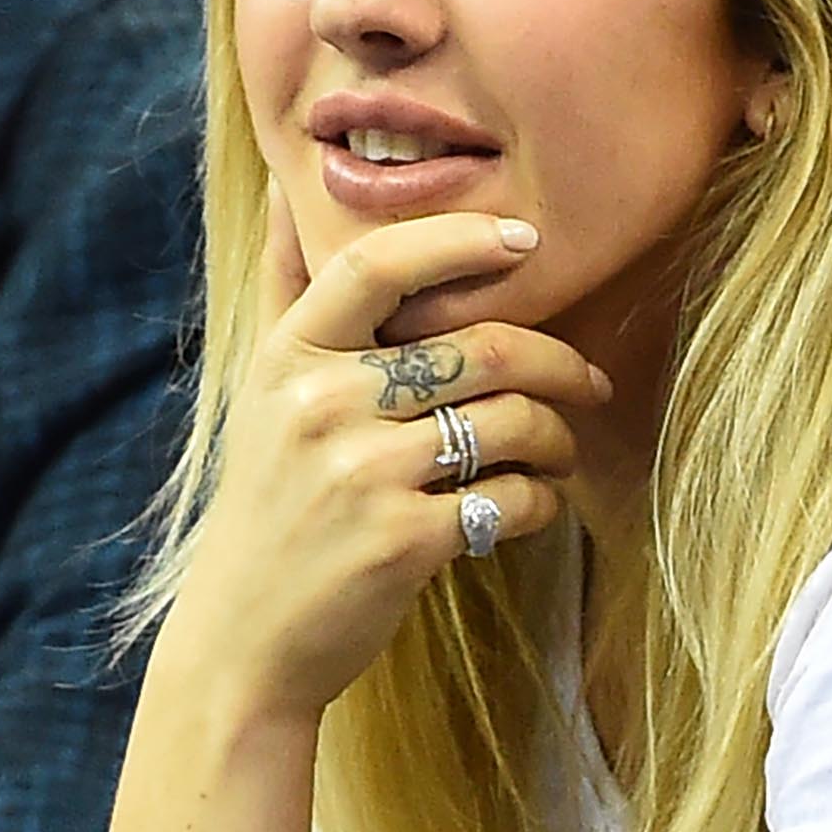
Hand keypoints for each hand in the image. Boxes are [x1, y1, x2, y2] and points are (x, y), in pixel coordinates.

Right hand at [172, 194, 610, 717]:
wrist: (243, 643)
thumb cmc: (270, 510)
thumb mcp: (260, 396)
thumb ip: (285, 294)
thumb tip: (282, 188)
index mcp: (288, 360)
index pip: (377, 264)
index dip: (460, 240)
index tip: (526, 242)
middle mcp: (322, 407)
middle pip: (478, 346)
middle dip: (557, 361)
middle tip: (588, 381)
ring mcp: (363, 475)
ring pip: (509, 421)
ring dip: (558, 437)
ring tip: (559, 451)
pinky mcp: (403, 541)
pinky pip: (512, 498)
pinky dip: (541, 502)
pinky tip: (533, 508)